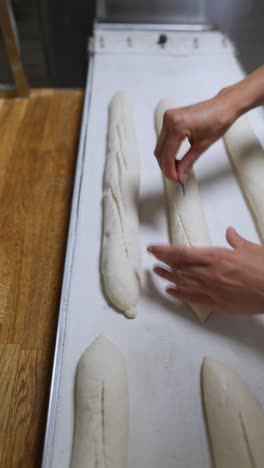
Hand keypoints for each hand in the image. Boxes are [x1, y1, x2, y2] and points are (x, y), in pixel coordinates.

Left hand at [147, 227, 263, 314]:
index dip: (165, 250)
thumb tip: (229, 231)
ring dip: (168, 276)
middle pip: (179, 266)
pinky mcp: (217, 303)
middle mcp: (210, 272)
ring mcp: (212, 289)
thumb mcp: (250, 248)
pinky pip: (193, 299)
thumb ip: (236, 240)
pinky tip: (171, 291)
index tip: (154, 248)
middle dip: (164, 261)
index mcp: (217, 256)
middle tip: (152, 257)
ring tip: (157, 272)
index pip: (183, 252)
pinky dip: (180, 295)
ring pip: (183, 282)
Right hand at [154, 91, 236, 182]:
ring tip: (176, 170)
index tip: (176, 180)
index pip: (167, 155)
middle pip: (160, 151)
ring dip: (166, 160)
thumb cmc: (218, 119)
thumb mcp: (202, 146)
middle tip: (176, 177)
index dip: (170, 171)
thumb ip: (187, 163)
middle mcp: (169, 120)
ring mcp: (168, 118)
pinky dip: (167, 151)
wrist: (223, 107)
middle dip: (166, 167)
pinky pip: (163, 139)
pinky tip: (174, 159)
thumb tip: (180, 175)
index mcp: (177, 125)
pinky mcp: (169, 118)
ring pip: (160, 146)